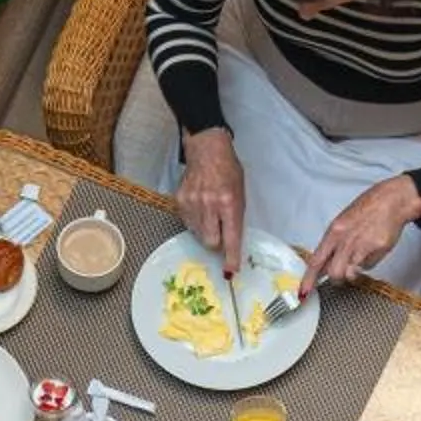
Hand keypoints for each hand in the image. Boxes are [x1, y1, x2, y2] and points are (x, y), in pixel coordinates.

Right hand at [177, 128, 246, 275]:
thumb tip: (231, 243)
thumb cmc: (228, 171)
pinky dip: (195, 222)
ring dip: (206, 231)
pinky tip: (200, 208)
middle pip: (211, 242)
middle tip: (220, 234)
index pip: (231, 237)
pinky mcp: (180, 201)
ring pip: (198, 234)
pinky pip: (188, 223)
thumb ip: (235, 217)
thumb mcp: (240, 193)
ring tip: (210, 214)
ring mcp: (192, 203)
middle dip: (217, 244)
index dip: (231, 256)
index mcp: (229, 202)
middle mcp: (210, 205)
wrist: (206, 151)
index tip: (231, 269)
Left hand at [306, 174, 420, 289]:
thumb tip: (324, 265)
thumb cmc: (367, 209)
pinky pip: (368, 267)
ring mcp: (361, 246)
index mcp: (334, 232)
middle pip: (334, 273)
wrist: (391, 200)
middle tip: (341, 275)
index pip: (316, 261)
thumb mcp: (342, 223)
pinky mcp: (377, 249)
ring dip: (352, 273)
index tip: (303, 292)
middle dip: (336, 279)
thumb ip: (333, 245)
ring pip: (350, 274)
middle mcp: (345, 240)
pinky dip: (368, 264)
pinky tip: (371, 251)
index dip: (309, 279)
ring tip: (357, 262)